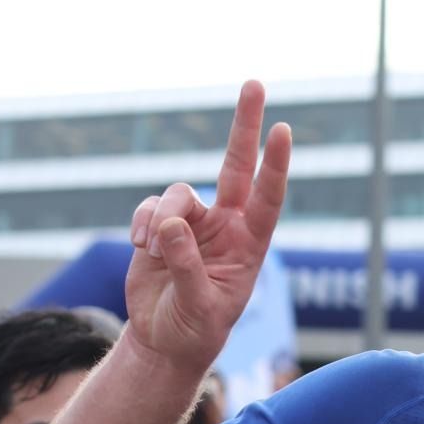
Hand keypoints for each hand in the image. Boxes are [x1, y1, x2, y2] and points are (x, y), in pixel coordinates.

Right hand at [124, 81, 291, 369]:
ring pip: (178, 194)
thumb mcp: (199, 306)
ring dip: (161, 219)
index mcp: (250, 244)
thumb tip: (171, 224)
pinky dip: (141, 224)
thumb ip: (187, 267)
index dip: (274, 165)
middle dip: (245, 125)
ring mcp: (194, 222)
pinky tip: (140, 248)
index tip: (283, 131)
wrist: (165, 340)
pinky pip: (150, 208)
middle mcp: (227, 225)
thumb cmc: (196, 329)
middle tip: (255, 83)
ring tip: (151, 251)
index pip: (267, 198)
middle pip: (236, 165)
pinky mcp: (160, 224)